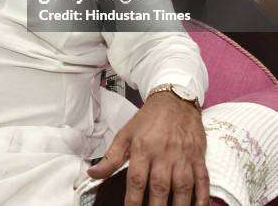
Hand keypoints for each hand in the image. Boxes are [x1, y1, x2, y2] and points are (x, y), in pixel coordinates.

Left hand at [88, 92, 208, 205]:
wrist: (174, 100)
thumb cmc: (149, 119)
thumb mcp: (126, 134)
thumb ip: (111, 157)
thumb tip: (92, 174)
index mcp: (142, 148)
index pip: (136, 180)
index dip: (133, 200)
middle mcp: (163, 154)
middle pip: (159, 187)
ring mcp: (182, 157)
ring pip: (182, 187)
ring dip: (179, 205)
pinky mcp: (198, 157)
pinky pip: (202, 181)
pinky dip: (202, 197)